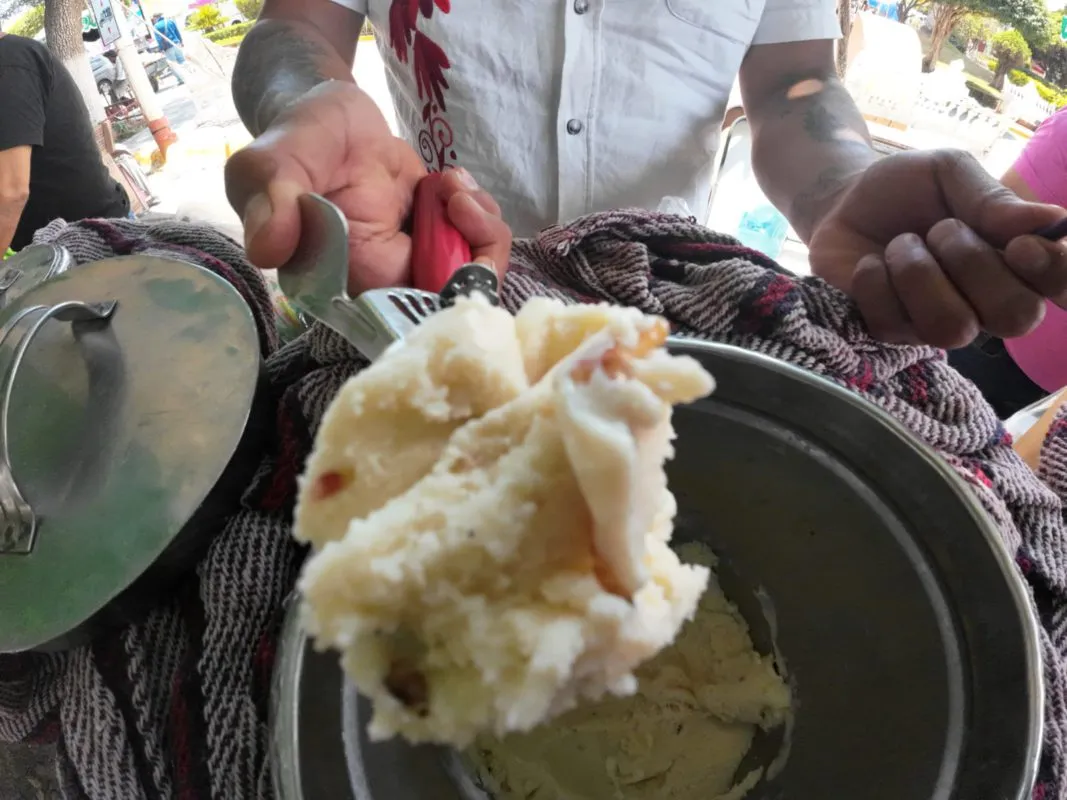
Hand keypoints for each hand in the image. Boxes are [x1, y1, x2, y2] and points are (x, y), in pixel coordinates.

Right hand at [224, 81, 510, 292]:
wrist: (327, 112)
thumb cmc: (293, 141)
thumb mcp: (269, 165)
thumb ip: (271, 203)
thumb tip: (266, 252)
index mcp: (340, 283)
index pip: (396, 319)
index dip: (435, 302)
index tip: (448, 257)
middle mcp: (382, 282)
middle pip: (449, 305)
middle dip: (476, 262)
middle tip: (458, 205)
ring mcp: (414, 259)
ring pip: (473, 276)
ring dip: (482, 231)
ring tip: (453, 187)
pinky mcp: (437, 235)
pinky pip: (477, 244)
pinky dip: (481, 214)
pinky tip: (455, 184)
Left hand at [807, 149, 1066, 348]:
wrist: (842, 202)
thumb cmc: (906, 189)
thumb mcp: (947, 172)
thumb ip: (991, 197)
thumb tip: (1048, 221)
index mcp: (1014, 262)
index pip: (1060, 286)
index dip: (1053, 272)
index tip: (1020, 245)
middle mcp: (984, 302)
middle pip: (1016, 317)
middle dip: (976, 265)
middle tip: (942, 230)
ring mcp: (935, 324)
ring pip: (953, 328)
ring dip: (921, 274)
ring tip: (901, 244)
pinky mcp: (889, 333)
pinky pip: (894, 326)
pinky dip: (876, 283)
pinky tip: (870, 264)